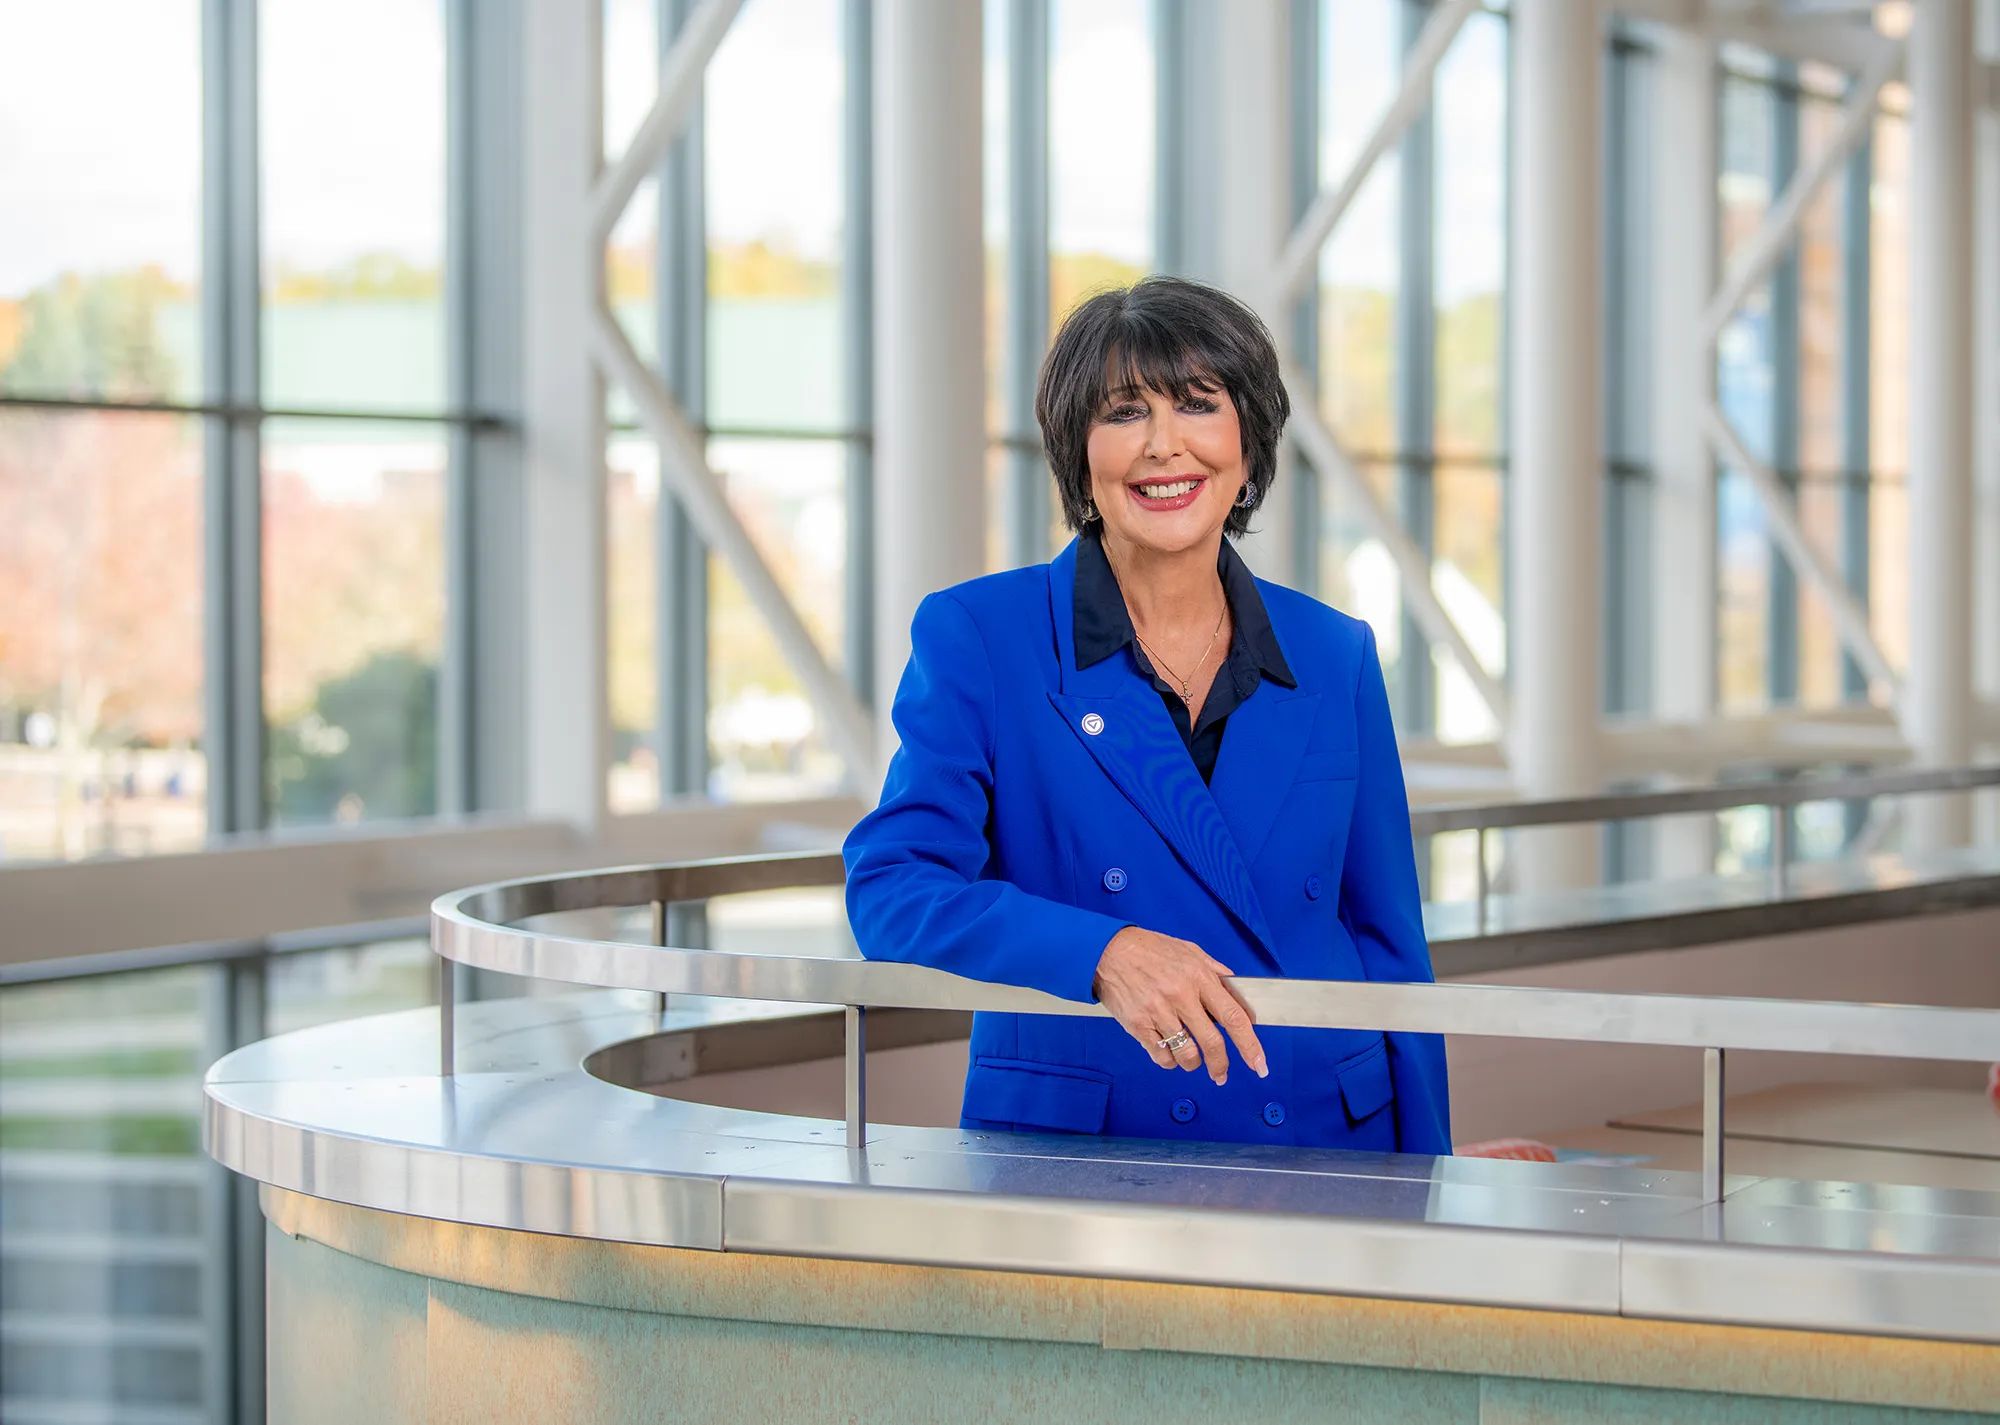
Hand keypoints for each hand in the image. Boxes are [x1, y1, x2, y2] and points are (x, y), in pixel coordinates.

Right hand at [1091, 926, 1266, 1083]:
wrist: (1107, 951)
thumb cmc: (1148, 949)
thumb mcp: (1189, 951)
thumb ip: (1215, 972)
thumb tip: (1236, 992)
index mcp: (1199, 977)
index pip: (1234, 1017)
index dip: (1250, 1045)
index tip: (1258, 1063)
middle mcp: (1181, 996)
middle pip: (1212, 1043)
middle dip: (1221, 1066)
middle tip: (1221, 1075)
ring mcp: (1158, 1012)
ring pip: (1186, 1054)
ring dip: (1193, 1063)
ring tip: (1190, 1058)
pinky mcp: (1138, 1025)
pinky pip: (1161, 1056)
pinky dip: (1170, 1061)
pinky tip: (1169, 1053)